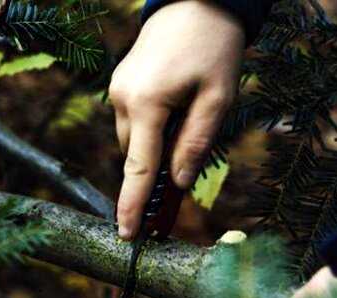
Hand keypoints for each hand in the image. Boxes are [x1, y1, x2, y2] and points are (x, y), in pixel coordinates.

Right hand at [109, 0, 244, 239]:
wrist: (196, 1)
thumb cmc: (214, 47)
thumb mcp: (218, 99)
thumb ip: (195, 144)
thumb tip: (178, 184)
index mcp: (147, 103)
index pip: (139, 168)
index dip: (134, 205)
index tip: (126, 235)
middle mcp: (123, 99)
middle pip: (136, 156)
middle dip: (155, 173)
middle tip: (183, 180)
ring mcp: (118, 90)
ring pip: (133, 140)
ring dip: (155, 149)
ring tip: (188, 124)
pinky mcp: (122, 84)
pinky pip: (133, 122)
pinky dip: (151, 131)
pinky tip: (175, 113)